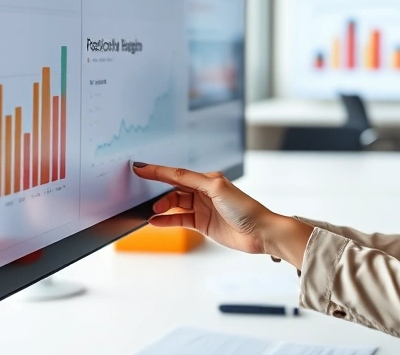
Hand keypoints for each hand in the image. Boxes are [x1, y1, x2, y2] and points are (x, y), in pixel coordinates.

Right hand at [131, 162, 312, 266]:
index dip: (157, 171)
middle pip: (174, 189)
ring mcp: (202, 208)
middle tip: (146, 200)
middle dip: (159, 193)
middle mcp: (204, 192)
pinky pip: (179, 219)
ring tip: (151, 212)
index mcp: (208, 179)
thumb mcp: (217, 189)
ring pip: (175, 205)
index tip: (139, 168)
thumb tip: (173, 174)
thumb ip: (193, 181)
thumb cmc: (245, 208)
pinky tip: (155, 222)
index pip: (177, 174)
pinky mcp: (202, 224)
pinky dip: (166, 220)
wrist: (260, 232)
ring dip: (162, 208)